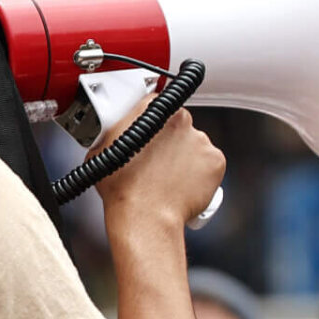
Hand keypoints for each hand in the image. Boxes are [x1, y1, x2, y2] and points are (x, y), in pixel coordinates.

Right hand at [91, 98, 224, 228]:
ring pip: (194, 143)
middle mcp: (179, 118)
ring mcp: (200, 139)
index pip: (154, 102)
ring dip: (185, 155)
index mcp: (150, 108)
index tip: (149, 130)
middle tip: (154, 159)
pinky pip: (209, 162)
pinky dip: (201, 172)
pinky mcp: (216, 160)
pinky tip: (183, 184)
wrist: (144, 216)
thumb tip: (114, 132)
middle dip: (168, 138)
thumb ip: (115, 132)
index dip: (150, 118)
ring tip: (168, 177)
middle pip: (177, 122)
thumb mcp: (102, 150)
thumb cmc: (122, 188)